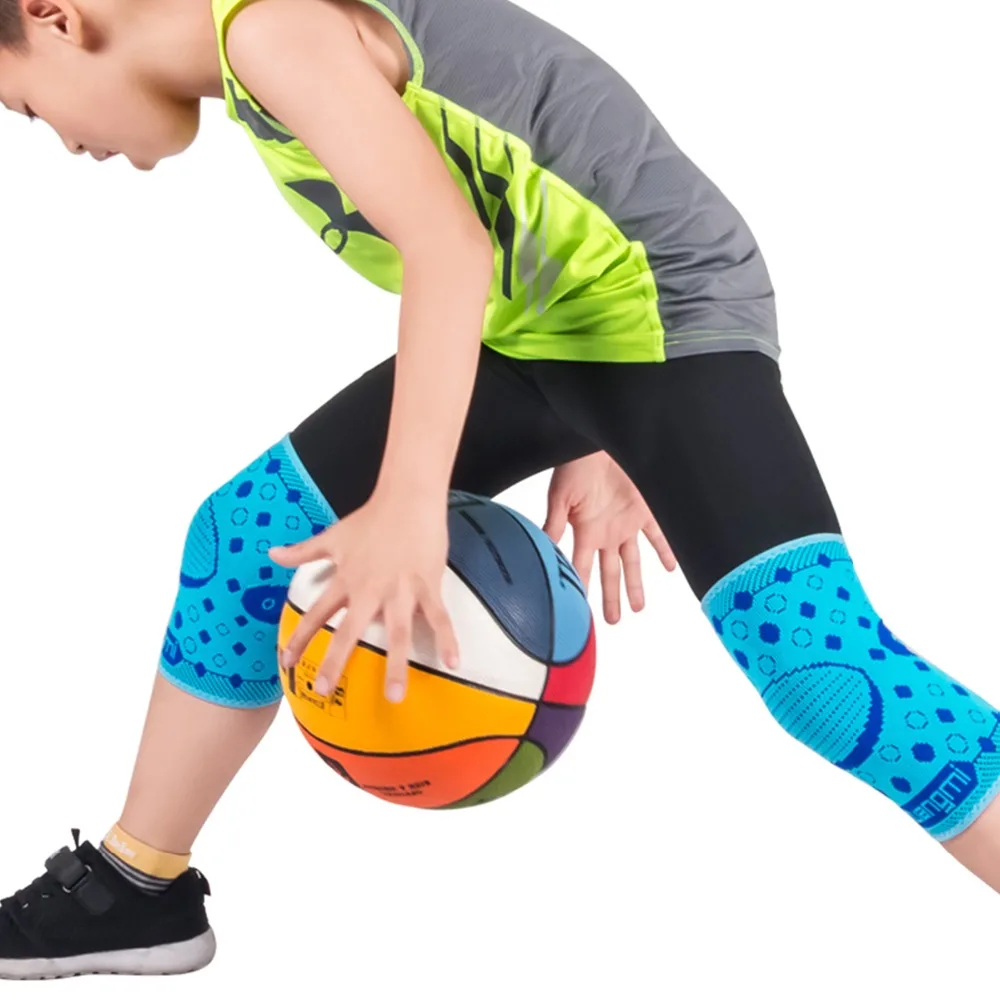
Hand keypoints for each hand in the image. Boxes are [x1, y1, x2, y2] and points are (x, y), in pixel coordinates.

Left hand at [269, 490, 457, 703]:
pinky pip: (438, 617)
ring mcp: (401, 590)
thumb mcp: (333, 535)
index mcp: (347, 580)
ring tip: (394, 696)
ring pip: (397, 633)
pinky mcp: (427, 585)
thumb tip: (271, 554)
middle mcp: (370, 589)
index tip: (286, 662)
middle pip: (350, 631)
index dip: (301, 638)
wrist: (408, 498)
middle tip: (324, 690)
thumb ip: (303, 551)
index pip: (317, 613)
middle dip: (336, 661)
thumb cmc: (371, 517)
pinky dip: (447, 639)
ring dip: (396, 665)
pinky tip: (452, 663)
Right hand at [544, 453, 676, 623]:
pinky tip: (670, 566)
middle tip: (611, 621)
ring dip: (635, 584)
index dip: (580, 590)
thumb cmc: (575, 464)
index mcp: (584, 532)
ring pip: (632, 561)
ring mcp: (625, 522)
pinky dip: (665, 550)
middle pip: (608, 572)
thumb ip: (555, 525)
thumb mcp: (561, 496)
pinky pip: (658, 535)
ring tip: (638, 608)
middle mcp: (605, 532)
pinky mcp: (645, 509)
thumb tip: (544, 551)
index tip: (580, 613)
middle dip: (610, 597)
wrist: (597, 441)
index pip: (580, 569)